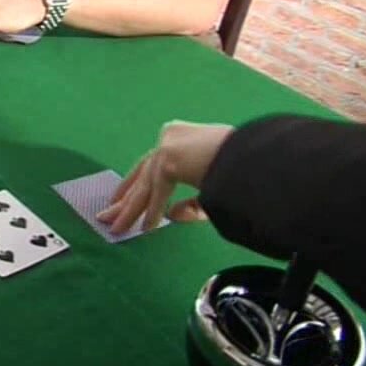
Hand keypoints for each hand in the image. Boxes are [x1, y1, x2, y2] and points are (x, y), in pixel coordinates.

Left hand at [97, 121, 234, 233]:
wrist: (259, 154)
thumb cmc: (246, 167)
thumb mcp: (215, 186)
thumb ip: (192, 204)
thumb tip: (171, 216)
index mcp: (182, 137)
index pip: (150, 162)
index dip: (134, 182)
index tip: (119, 197)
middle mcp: (171, 137)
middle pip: (140, 174)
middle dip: (124, 199)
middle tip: (106, 216)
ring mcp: (168, 146)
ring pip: (144, 186)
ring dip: (130, 210)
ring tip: (115, 229)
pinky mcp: (170, 160)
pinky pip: (159, 194)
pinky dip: (155, 212)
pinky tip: (146, 229)